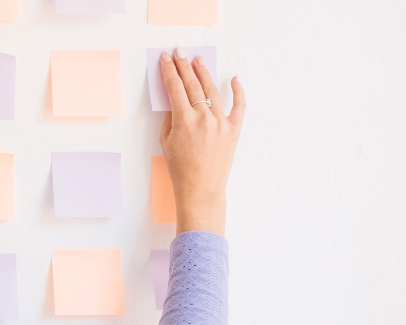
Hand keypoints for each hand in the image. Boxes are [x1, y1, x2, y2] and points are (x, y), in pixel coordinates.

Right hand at [158, 49, 245, 235]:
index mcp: (184, 120)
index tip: (166, 59)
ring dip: (204, 73)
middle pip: (193, 85)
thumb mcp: (166, 142)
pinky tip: (234, 79)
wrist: (200, 190)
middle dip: (184, 67)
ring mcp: (221, 122)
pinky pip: (239, 106)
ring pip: (212, 90)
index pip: (175, 88)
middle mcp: (204, 117)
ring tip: (198, 61)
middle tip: (180, 53)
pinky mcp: (234, 130)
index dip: (169, 71)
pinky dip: (238, 91)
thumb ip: (171, 118)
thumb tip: (175, 101)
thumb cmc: (180, 170)